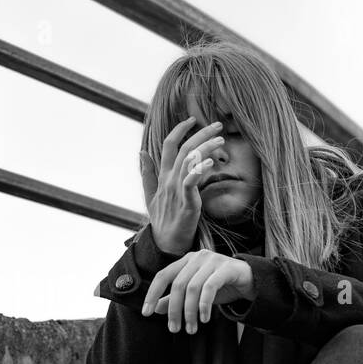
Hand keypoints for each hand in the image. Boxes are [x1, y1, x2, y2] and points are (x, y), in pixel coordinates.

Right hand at [141, 117, 225, 255]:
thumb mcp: (150, 195)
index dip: (179, 129)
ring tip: (221, 140)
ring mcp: (177, 191)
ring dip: (206, 147)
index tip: (193, 119)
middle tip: (218, 124)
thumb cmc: (161, 221)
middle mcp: (169, 180)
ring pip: (189, 161)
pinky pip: (191, 182)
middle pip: (184, 148)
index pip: (168, 144)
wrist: (165, 244)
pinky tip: (210, 162)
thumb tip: (141, 152)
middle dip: (202, 133)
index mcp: (163, 176)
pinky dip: (199, 170)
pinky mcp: (187, 203)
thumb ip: (147, 174)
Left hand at [142, 250, 254, 333]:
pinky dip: (204, 305)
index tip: (146, 313)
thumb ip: (175, 298)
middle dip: (174, 310)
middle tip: (174, 329)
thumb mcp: (195, 294)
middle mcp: (197, 257)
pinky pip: (210, 288)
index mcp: (186, 260)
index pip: (163, 275)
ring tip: (191, 329)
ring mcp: (212, 261)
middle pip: (177, 285)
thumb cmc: (220, 286)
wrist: (250, 280)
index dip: (152, 294)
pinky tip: (204, 319)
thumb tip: (155, 308)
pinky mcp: (227, 268)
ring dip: (190, 312)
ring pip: (193, 288)